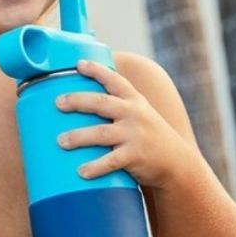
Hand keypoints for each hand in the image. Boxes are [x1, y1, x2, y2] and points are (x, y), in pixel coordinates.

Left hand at [55, 60, 195, 187]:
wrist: (177, 163)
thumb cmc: (150, 136)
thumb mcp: (140, 113)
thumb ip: (118, 105)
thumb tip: (81, 100)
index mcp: (134, 100)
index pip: (114, 80)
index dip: (96, 70)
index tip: (78, 64)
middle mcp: (134, 114)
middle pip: (101, 103)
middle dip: (77, 101)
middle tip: (58, 103)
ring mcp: (135, 134)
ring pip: (101, 133)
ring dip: (78, 137)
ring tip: (61, 141)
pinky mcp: (136, 156)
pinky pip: (111, 161)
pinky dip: (95, 167)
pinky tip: (81, 172)